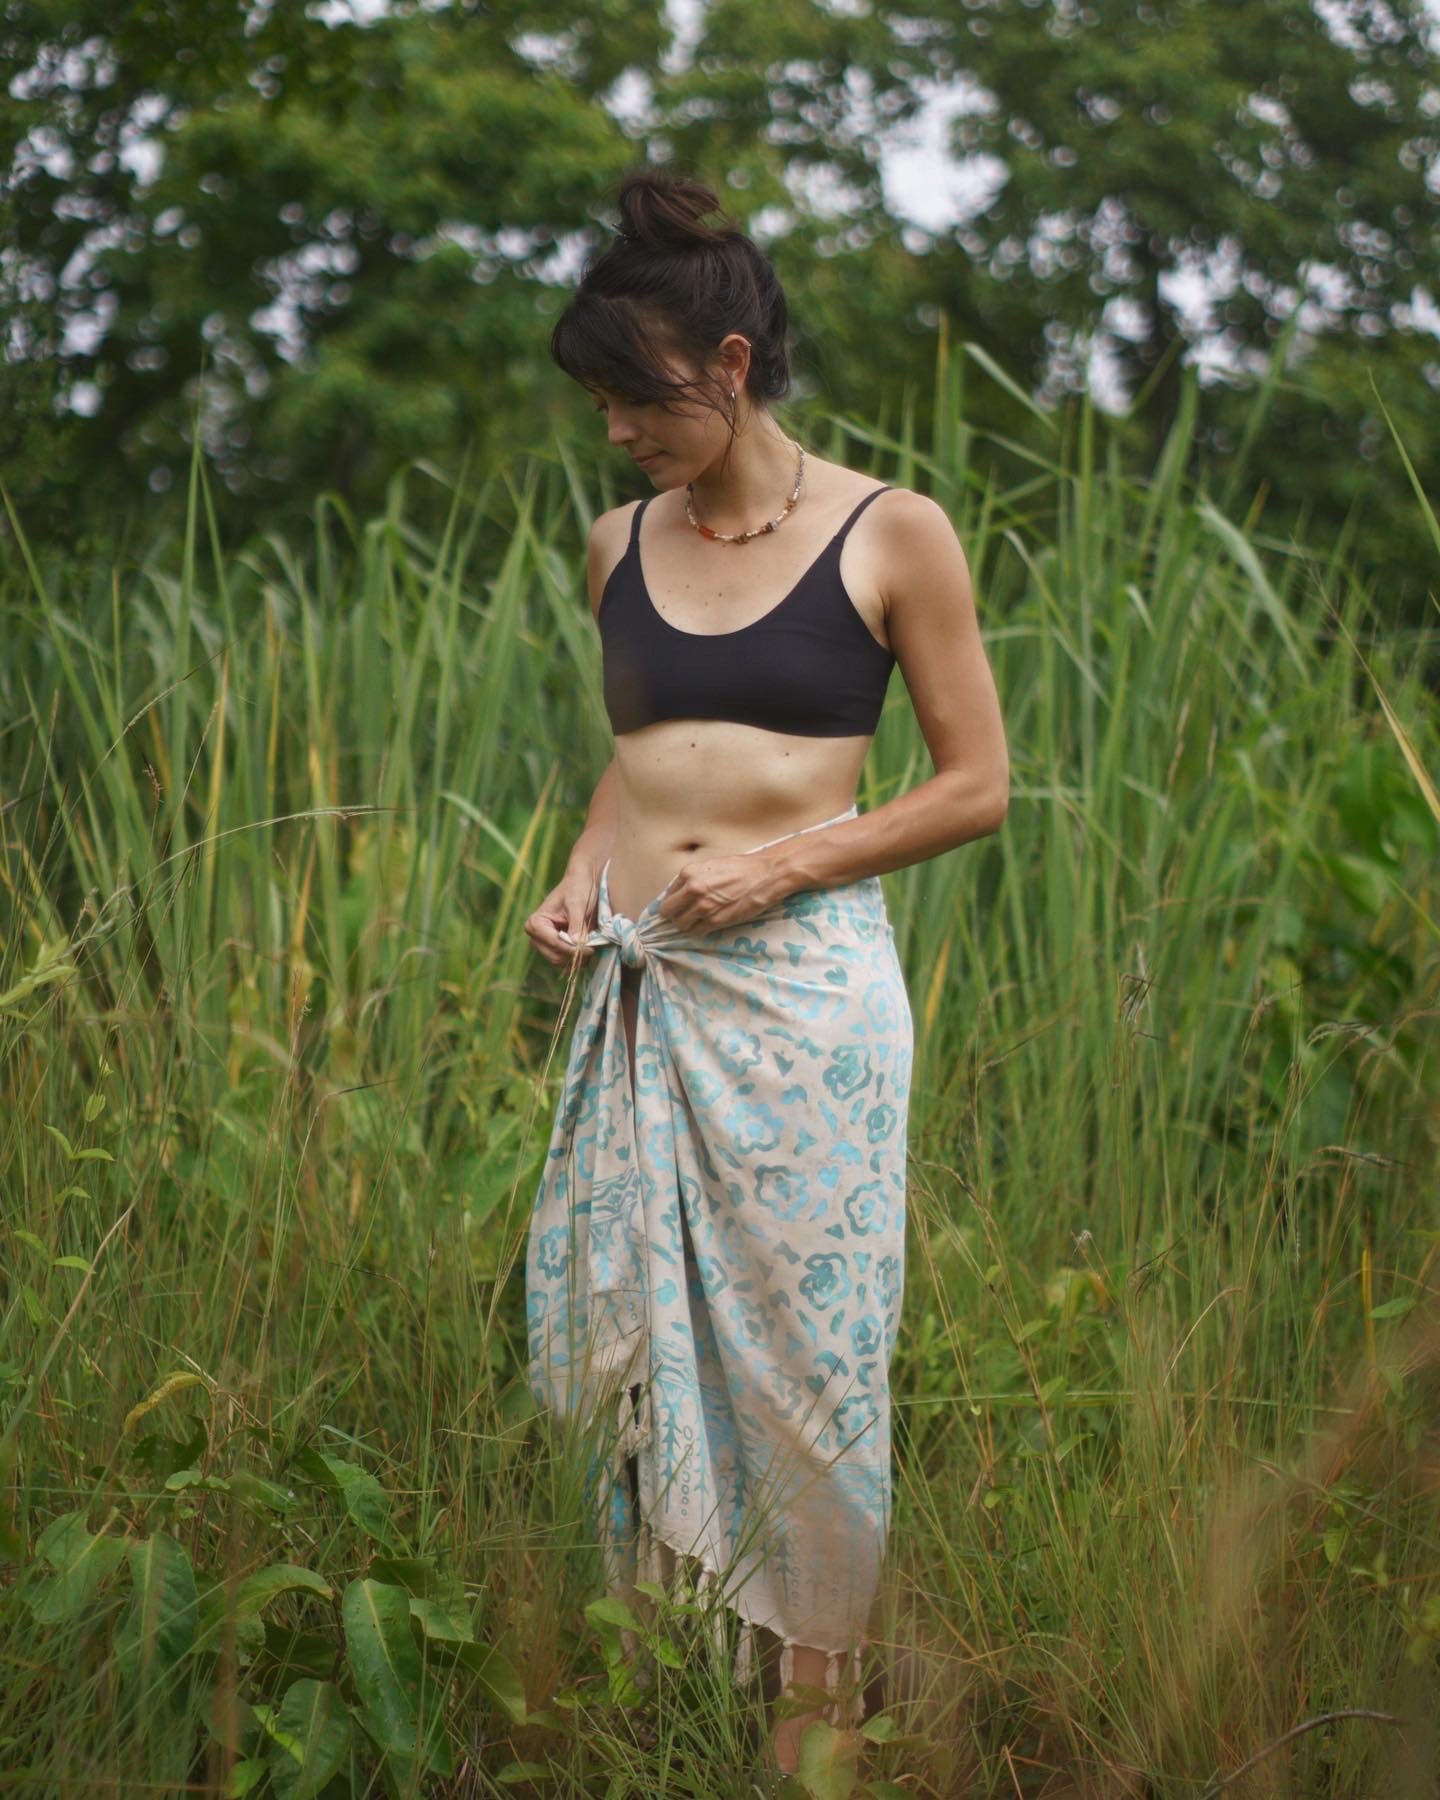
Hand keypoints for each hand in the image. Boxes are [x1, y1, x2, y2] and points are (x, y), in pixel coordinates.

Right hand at [525, 864, 601, 967]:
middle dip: (575, 955)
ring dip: (578, 958)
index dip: (572, 949)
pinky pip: (567, 961)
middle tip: (594, 947)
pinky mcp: (556, 949)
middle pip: (555, 957)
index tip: (590, 948)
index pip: (554, 944)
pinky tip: (588, 947)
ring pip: (561, 962)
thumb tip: (576, 943)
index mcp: (536, 923)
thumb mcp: (578, 904)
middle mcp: (537, 937)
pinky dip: (578, 958)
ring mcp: (546, 944)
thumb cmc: (577, 889)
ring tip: (592, 945)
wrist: (582, 883)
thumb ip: (576, 924)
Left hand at [656, 851, 788, 934]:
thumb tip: (682, 891)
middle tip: (684, 915)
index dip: (673, 902)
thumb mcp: (710, 865)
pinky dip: (700, 931)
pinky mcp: (715, 921)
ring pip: (681, 925)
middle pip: (668, 912)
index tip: (679, 906)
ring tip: (697, 921)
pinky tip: (708, 925)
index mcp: (688, 873)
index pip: (667, 895)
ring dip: (687, 924)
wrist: (764, 876)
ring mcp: (702, 907)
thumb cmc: (741, 868)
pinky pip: (697, 932)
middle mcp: (692, 890)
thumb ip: (694, 878)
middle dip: (674, 915)